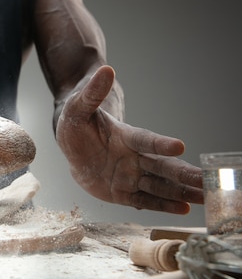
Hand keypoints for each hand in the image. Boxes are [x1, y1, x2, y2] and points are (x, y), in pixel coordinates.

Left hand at [55, 65, 202, 213]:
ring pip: (159, 185)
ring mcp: (130, 175)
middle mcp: (134, 157)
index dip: (160, 143)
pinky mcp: (123, 193)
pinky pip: (144, 200)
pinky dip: (162, 205)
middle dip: (184, 174)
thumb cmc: (77, 122)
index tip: (180, 145)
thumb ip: (92, 93)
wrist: (71, 144)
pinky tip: (184, 209)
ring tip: (205, 197)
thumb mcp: (78, 107)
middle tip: (207, 181)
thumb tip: (105, 70)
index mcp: (125, 136)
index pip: (145, 140)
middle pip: (162, 166)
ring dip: (182, 191)